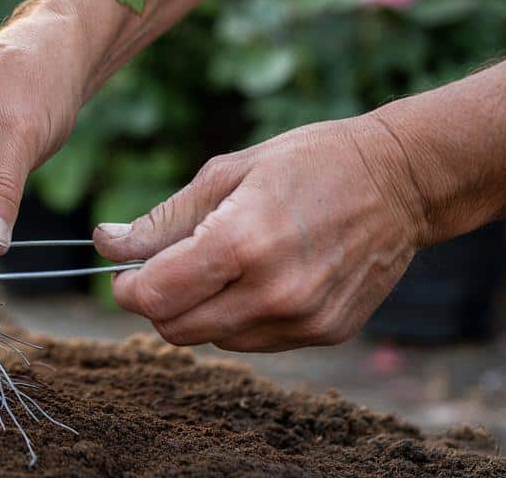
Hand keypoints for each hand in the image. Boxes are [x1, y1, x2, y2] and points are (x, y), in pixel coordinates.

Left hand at [95, 114, 430, 350]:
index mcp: (241, 244)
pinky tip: (257, 278)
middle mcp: (273, 291)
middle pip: (175, 328)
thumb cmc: (306, 164)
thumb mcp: (225, 175)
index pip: (154, 296)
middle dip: (156, 302)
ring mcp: (303, 319)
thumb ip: (162, 219)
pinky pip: (253, 340)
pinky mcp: (325, 333)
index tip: (124, 271)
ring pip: (212, 339)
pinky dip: (238, 317)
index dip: (126, 287)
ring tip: (219, 265)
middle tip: (162, 269)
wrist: (399, 181)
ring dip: (198, 310)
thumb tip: (107, 243)